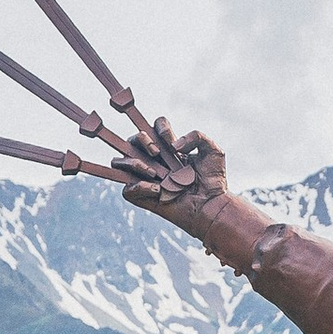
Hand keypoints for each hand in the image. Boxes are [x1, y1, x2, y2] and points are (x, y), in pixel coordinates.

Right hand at [114, 121, 233, 237]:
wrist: (214, 206)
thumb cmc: (214, 181)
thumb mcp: (213, 151)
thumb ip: (197, 136)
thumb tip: (173, 146)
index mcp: (168, 148)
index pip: (154, 127)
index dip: (160, 128)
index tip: (172, 142)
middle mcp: (155, 161)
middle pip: (131, 140)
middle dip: (141, 141)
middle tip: (157, 153)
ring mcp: (147, 179)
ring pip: (118, 162)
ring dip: (133, 163)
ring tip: (154, 173)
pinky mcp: (144, 197)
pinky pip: (127, 190)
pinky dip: (138, 187)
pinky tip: (158, 190)